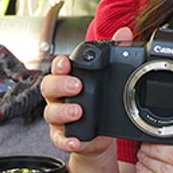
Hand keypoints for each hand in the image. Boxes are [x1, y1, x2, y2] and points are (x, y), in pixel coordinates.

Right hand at [42, 27, 132, 157]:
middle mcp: (59, 98)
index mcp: (68, 79)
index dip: (59, 64)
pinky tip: (75, 140)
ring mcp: (59, 118)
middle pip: (48, 87)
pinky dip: (66, 140)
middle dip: (60, 85)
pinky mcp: (65, 137)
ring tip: (78, 110)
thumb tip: (124, 32)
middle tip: (76, 85)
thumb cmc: (99, 102)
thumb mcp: (108, 77)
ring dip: (63, 111)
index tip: (66, 63)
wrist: (99, 135)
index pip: (58, 68)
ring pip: (51, 113)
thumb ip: (115, 51)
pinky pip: (60, 139)